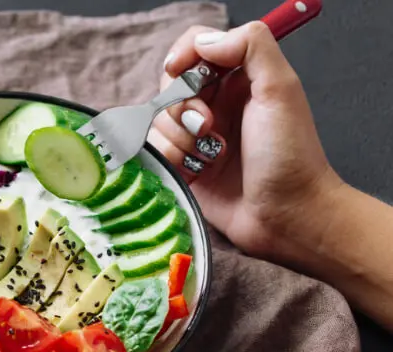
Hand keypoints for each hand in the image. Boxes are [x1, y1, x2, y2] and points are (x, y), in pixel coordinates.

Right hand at [149, 22, 344, 261]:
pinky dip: (173, 159)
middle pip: (169, 85)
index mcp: (239, 78)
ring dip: (180, 138)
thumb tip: (202, 42)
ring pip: (159, 120)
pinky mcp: (184, 166)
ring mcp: (197, 136)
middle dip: (181, 105)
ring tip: (211, 156)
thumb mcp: (280, 88)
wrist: (286, 215)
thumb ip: (250, 46)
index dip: (182, 55)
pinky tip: (199, 172)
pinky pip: (157, 151)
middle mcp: (216, 103)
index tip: (178, 71)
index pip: (195, 47)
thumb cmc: (289, 154)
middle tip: (208, 126)